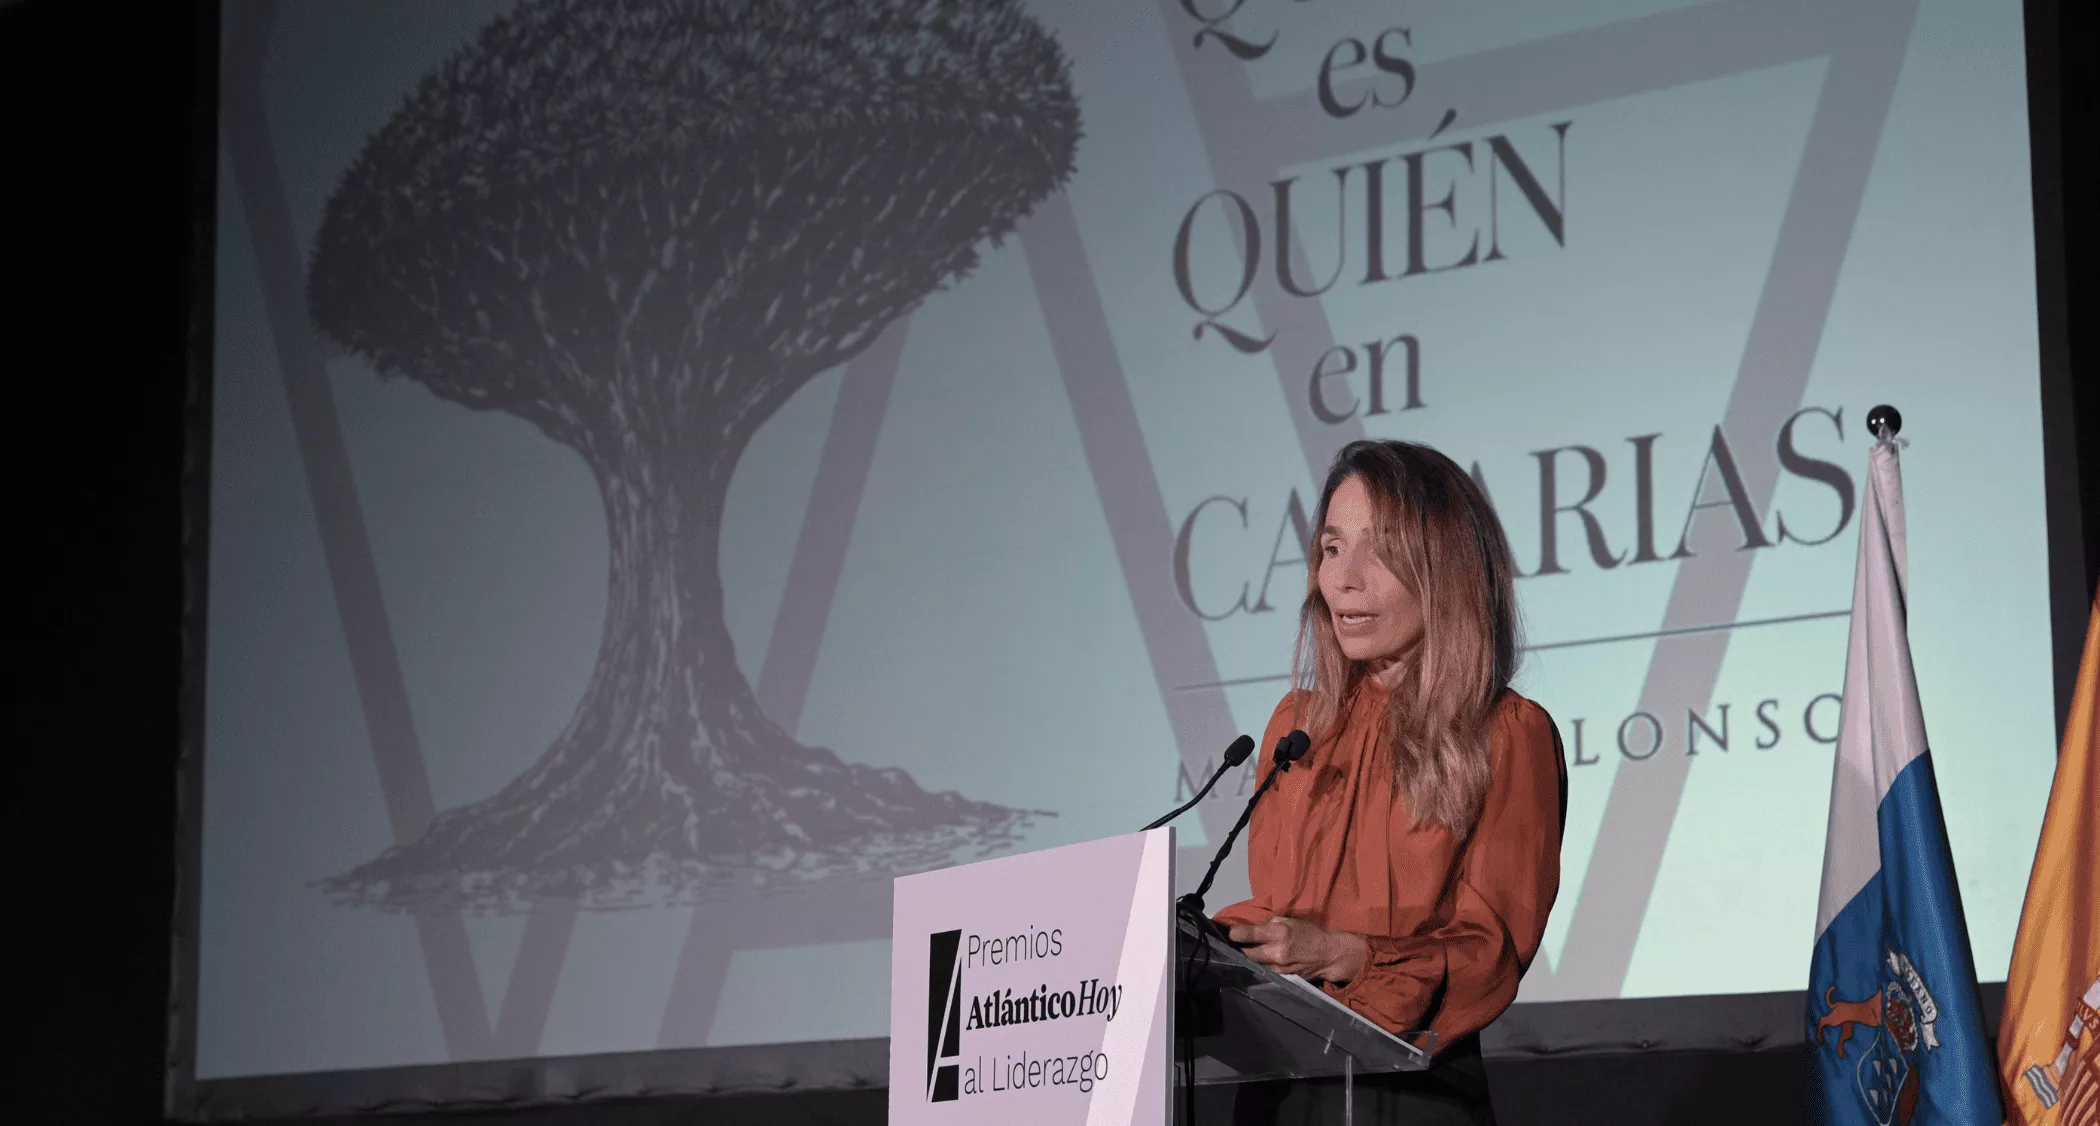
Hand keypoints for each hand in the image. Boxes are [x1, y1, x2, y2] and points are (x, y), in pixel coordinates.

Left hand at [1224, 916, 1368, 983]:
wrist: (1328, 955)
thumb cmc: (1310, 934)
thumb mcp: (1291, 921)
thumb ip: (1272, 925)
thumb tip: (1256, 928)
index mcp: (1279, 934)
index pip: (1250, 934)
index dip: (1237, 934)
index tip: (1229, 934)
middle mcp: (1276, 952)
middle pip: (1248, 953)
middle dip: (1241, 949)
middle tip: (1236, 945)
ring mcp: (1278, 968)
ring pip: (1255, 964)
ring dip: (1250, 959)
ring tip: (1247, 952)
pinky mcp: (1281, 977)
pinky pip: (1265, 971)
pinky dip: (1261, 966)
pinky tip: (1260, 962)